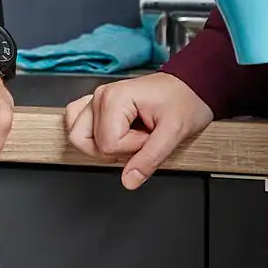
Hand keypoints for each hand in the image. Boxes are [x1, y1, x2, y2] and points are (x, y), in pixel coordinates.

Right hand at [63, 73, 213, 190]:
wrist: (190, 87)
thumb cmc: (185, 102)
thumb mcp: (173, 133)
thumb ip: (149, 159)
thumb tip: (129, 181)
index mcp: (114, 99)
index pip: (108, 145)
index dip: (133, 149)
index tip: (151, 136)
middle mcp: (100, 96)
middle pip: (87, 142)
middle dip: (117, 149)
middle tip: (141, 138)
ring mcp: (96, 99)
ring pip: (78, 136)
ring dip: (102, 145)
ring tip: (128, 137)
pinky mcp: (98, 104)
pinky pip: (77, 122)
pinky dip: (90, 135)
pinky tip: (112, 135)